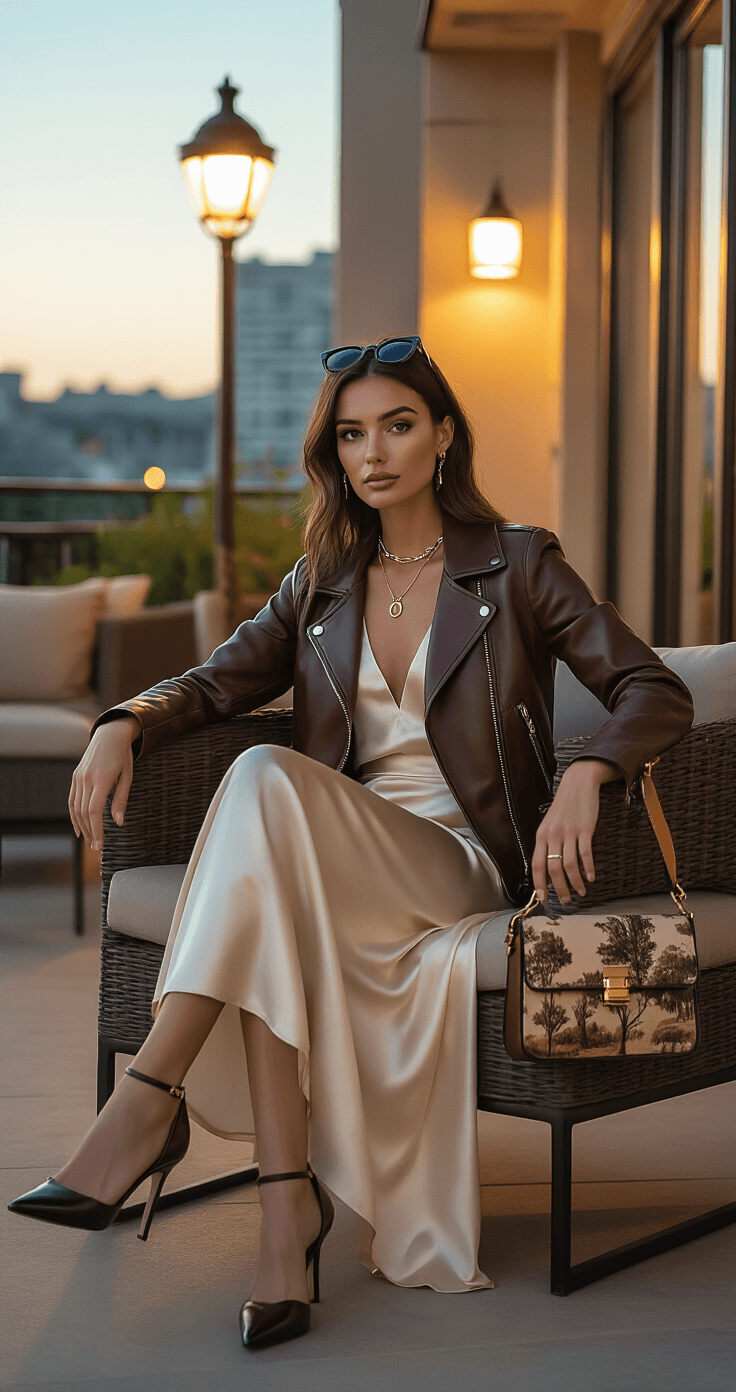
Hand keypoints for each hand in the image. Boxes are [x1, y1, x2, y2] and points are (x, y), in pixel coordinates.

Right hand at [69, 717, 139, 850]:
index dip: (96, 830)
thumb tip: (119, 823)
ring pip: (76, 808)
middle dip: (90, 832)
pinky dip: (74, 816)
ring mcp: (79, 777)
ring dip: (82, 827)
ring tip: (90, 841)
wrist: (110, 734)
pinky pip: (72, 800)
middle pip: (84, 812)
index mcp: (102, 779)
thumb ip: (121, 800)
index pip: (94, 810)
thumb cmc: (123, 756)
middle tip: (97, 848)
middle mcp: (87, 778)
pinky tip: (79, 828)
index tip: (100, 845)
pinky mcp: (75, 776)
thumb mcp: (127, 777)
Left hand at [532, 759, 618, 904]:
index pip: (537, 865)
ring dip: (576, 882)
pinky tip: (592, 877)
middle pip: (553, 869)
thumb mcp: (549, 824)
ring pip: (569, 865)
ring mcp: (568, 832)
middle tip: (567, 900)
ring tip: (582, 891)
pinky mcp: (584, 828)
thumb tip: (547, 869)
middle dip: (560, 888)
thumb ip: (547, 844)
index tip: (543, 898)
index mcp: (541, 836)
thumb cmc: (564, 807)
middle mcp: (553, 835)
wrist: (578, 783)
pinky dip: (589, 868)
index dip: (539, 884)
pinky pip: (585, 853)